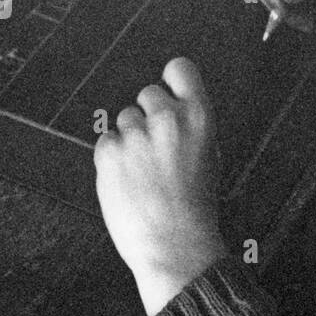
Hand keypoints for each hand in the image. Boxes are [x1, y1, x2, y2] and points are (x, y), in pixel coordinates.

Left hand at [94, 57, 226, 315]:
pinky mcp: (108, 153)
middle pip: (148, 93)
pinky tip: (129, 181)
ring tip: (144, 172)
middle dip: (150, 116)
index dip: (172, 79)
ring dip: (130, 139)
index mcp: (200, 118)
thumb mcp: (209, 156)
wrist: (175, 246)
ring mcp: (136, 136)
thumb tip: (172, 105)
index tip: (170, 90)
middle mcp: (168, 120)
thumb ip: (190, 125)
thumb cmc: (195, 209)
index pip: (180, 68)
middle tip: (156, 148)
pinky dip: (113, 158)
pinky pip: (106, 141)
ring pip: (124, 119)